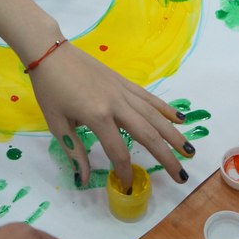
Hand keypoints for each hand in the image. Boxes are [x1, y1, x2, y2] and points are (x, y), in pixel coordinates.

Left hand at [28, 43, 190, 192]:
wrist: (51, 52)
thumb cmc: (49, 89)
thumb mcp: (57, 123)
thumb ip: (74, 151)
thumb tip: (82, 179)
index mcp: (97, 116)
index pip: (118, 151)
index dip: (124, 171)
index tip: (128, 186)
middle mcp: (116, 104)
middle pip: (147, 134)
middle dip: (165, 157)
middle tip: (181, 177)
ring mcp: (123, 91)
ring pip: (154, 115)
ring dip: (173, 134)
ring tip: (189, 151)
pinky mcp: (124, 81)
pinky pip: (149, 98)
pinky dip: (165, 108)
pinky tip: (179, 119)